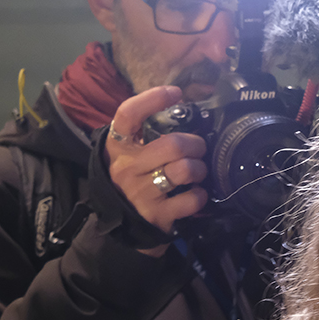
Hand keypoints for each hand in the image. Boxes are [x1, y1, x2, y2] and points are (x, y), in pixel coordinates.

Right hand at [105, 86, 208, 246]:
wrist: (124, 226)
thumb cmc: (134, 181)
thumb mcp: (130, 156)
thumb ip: (146, 136)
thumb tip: (180, 109)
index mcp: (118, 148)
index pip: (128, 115)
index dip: (152, 99)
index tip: (174, 93)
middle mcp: (126, 168)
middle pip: (173, 144)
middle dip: (195, 145)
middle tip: (198, 149)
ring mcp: (141, 193)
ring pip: (185, 170)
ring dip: (200, 169)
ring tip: (197, 171)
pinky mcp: (157, 215)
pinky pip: (192, 198)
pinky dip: (200, 195)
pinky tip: (195, 194)